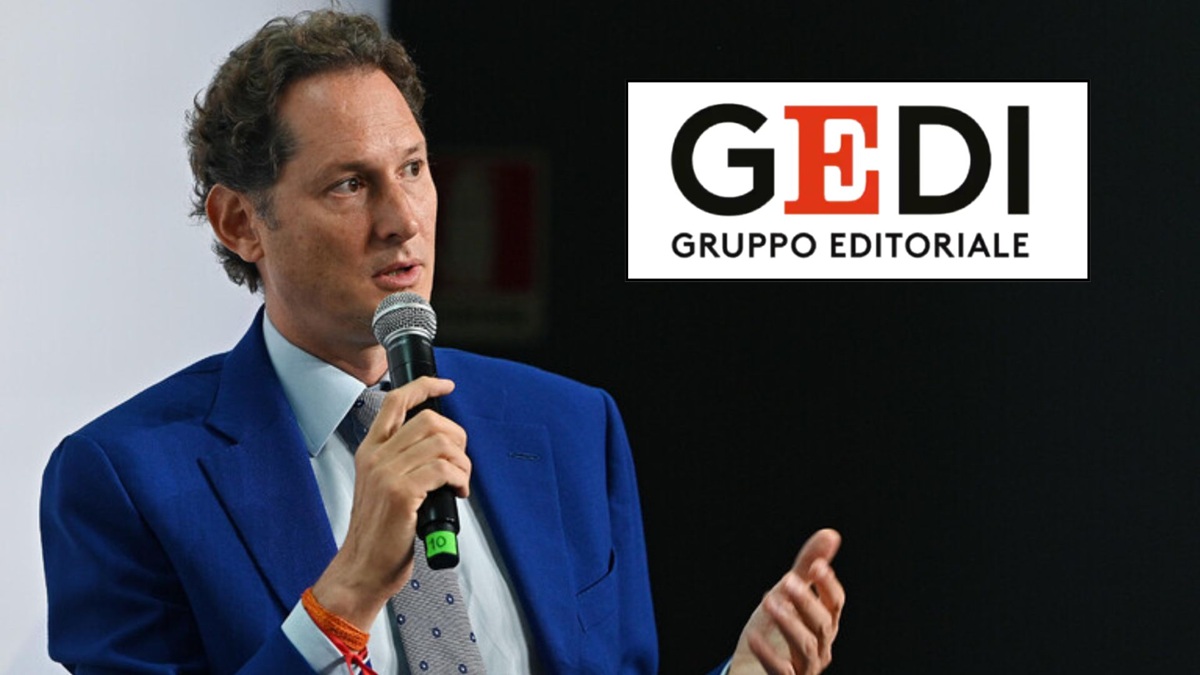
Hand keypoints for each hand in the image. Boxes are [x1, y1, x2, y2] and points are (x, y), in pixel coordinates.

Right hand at [312, 376, 470, 628]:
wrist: (362, 568)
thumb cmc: (378, 533)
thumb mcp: (380, 486)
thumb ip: (400, 462)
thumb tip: (439, 448)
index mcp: (370, 451)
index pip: (395, 401)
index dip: (424, 386)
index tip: (446, 385)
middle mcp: (376, 457)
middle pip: (429, 420)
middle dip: (457, 438)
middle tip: (459, 464)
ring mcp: (387, 474)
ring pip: (441, 443)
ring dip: (462, 463)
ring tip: (460, 483)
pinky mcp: (401, 494)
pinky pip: (443, 469)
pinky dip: (460, 478)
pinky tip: (458, 493)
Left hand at [730, 529, 844, 674]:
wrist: (751, 668)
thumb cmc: (774, 630)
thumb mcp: (788, 595)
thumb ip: (808, 567)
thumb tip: (831, 534)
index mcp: (824, 623)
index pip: (836, 603)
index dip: (828, 585)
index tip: (816, 566)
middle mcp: (820, 646)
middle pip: (823, 624)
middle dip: (807, 601)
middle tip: (788, 581)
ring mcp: (804, 666)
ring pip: (805, 645)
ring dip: (789, 622)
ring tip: (770, 600)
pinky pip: (781, 670)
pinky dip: (768, 653)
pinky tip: (753, 636)